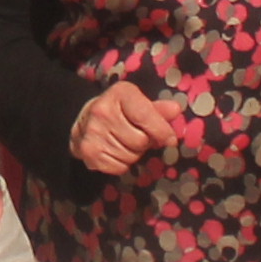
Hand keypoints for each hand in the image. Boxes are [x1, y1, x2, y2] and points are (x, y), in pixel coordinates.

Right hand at [68, 82, 185, 178]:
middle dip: (145, 142)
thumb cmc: (119, 111)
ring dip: (133, 154)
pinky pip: (119, 167)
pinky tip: (115, 151)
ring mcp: (93, 133)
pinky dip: (122, 164)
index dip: (161, 131)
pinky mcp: (88, 152)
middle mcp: (102, 111)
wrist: (84, 122)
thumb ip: (158, 109)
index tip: (169, 139)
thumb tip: (176, 110)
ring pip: (131, 156)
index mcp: (120, 93)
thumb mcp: (138, 103)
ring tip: (125, 143)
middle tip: (138, 136)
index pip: (146, 116)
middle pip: (140, 141)